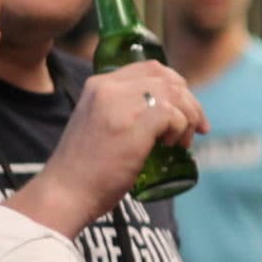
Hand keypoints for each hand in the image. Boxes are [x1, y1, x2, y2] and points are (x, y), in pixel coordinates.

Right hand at [21, 63, 207, 234]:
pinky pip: (174, 114)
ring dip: (189, 117)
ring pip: (174, 94)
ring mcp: (121, 104)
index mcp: (99, 84)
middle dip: (189, 102)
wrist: (66, 193)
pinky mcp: (134, 124)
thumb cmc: (84, 170)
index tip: (184, 108)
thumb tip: (161, 116)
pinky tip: (171, 146)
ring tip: (183, 141)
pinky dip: (181, 129)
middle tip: (196, 127)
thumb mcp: (98, 126)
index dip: (175, 85)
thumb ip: (120, 112)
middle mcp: (109, 87)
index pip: (149, 68)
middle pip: (167, 78)